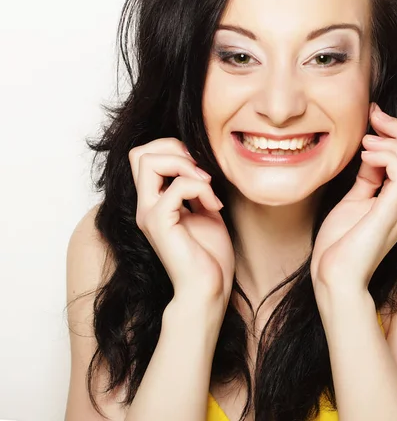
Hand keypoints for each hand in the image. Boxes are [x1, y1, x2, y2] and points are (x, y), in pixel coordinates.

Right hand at [129, 138, 234, 314]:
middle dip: (175, 149)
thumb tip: (200, 163)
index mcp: (154, 201)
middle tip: (202, 171)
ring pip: (148, 162)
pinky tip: (215, 205)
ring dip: (185, 165)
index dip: (171, 148)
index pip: (143, 156)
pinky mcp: (159, 224)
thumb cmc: (209, 254)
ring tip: (208, 185)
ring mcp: (149, 214)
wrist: (208, 288)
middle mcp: (145, 205)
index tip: (200, 166)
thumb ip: (197, 187)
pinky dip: (200, 187)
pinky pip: (176, 187)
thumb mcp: (205, 209)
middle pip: (140, 153)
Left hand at [310, 103, 396, 295]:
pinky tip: (364, 157)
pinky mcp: (391, 213)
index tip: (373, 114)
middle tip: (374, 116)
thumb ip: (367, 179)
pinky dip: (386, 156)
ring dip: (392, 142)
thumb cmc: (340, 244)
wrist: (334, 277)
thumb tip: (369, 154)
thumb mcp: (354, 200)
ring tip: (365, 142)